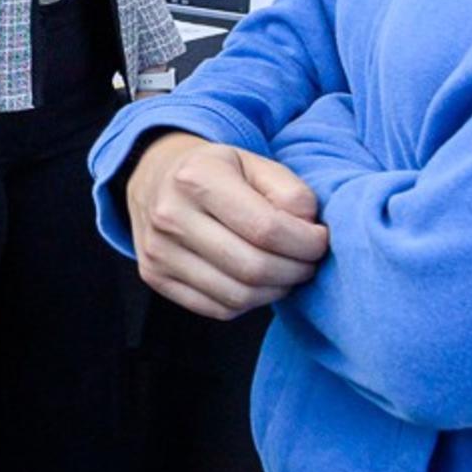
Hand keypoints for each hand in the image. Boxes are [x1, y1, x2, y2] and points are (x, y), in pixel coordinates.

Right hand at [123, 131, 329, 320]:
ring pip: (238, 296)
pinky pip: (218, 309)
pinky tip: (256, 282)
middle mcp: (170, 216)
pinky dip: (249, 302)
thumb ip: (290, 191)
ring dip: (275, 290)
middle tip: (308, 261)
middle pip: (253, 268)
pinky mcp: (155, 276)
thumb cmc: (215, 172)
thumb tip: (309, 230)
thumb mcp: (254, 163)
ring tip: (285, 271)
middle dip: (296, 271)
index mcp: (198, 178)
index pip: (267, 229)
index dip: (306, 243)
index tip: (319, 240)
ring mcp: (158, 251)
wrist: (152, 177)